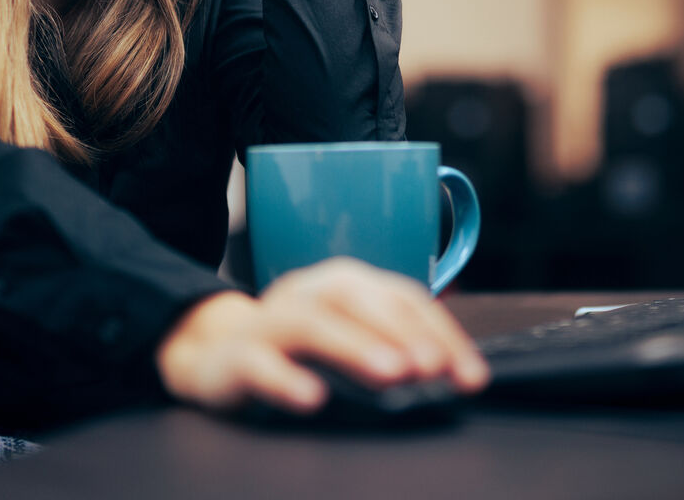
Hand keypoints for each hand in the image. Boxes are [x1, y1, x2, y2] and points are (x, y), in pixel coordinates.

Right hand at [153, 257, 489, 413]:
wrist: (212, 353)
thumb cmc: (296, 349)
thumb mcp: (349, 340)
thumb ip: (393, 348)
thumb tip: (451, 372)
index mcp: (345, 284)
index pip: (403, 299)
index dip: (442, 335)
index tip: (471, 377)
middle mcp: (309, 292)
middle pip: (359, 299)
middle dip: (402, 332)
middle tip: (432, 368)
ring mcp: (269, 321)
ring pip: (312, 323)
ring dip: (355, 346)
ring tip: (392, 373)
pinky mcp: (236, 357)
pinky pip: (259, 364)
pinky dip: (287, 379)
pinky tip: (314, 399)